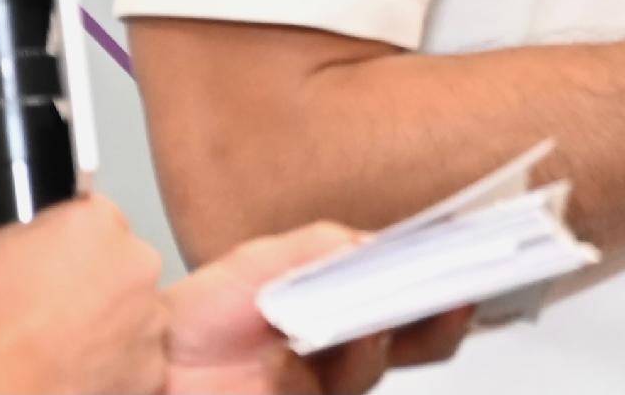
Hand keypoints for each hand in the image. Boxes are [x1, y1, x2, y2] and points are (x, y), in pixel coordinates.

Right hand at [0, 195, 166, 393]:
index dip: (61, 247)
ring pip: (132, 316)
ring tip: (56, 349)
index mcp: (98, 222)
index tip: (42, 267)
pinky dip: (110, 372)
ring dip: (105, 328)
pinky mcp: (151, 368)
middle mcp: (138, 262)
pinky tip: (72, 375)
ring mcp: (151, 317)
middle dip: (90, 285)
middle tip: (46, 313)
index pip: (91, 221)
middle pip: (120, 266)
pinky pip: (135, 366)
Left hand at [160, 223, 474, 394]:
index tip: (474, 252)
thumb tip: (389, 243)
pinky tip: (354, 337)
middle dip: (448, 311)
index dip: (445, 272)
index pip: (408, 286)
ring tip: (392, 306)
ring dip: (400, 332)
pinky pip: (356, 382)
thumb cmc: (199, 312)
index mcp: (338, 299)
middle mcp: (341, 340)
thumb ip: (331, 247)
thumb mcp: (269, 259)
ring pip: (390, 360)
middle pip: (418, 334)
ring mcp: (327, 377)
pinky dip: (362, 356)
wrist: (150, 365)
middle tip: (462, 289)